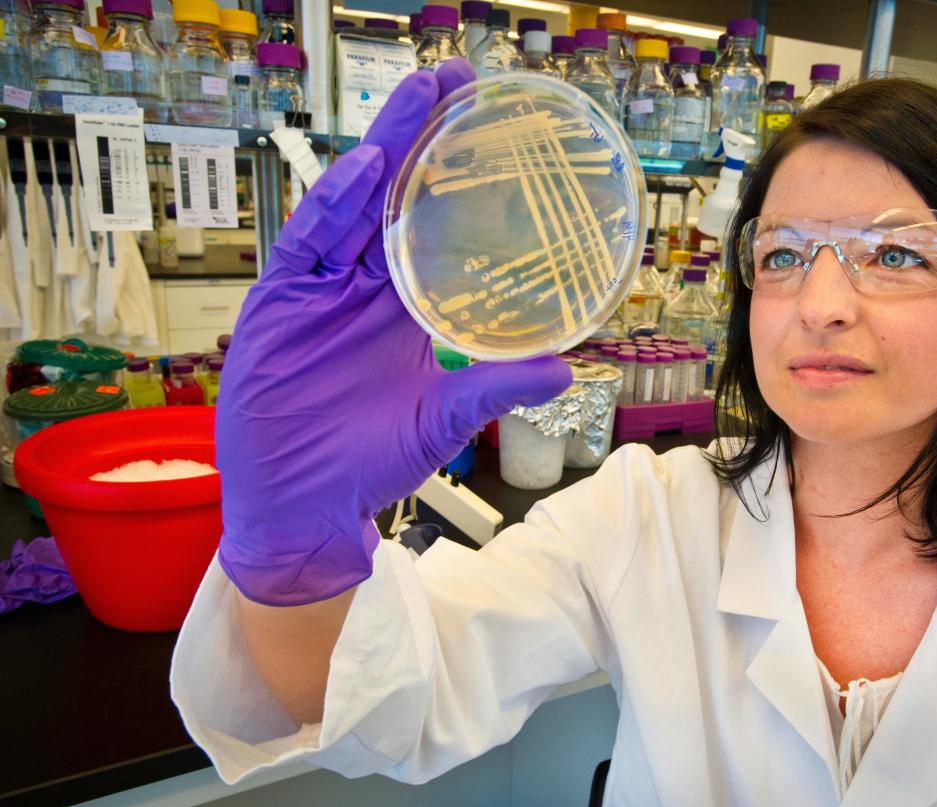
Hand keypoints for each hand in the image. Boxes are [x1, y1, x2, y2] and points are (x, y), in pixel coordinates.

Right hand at [216, 60, 571, 606]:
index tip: (489, 124)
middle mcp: (363, 286)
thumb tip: (565, 368)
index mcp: (403, 306)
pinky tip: (366, 170)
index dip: (456, 176)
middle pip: (393, 198)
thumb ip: (493, 387)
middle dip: (421, 138)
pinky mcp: (281, 302)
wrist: (304, 508)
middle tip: (454, 78)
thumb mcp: (442, 419)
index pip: (432, 225)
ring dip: (384, 151)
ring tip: (419, 98)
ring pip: (352, 206)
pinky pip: (309, 244)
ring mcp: (320, 289)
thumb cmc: (368, 465)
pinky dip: (334, 208)